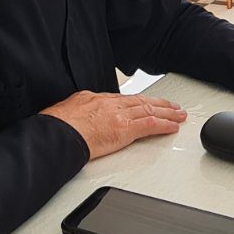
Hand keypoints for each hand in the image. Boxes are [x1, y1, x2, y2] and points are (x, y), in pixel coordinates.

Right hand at [41, 90, 186, 158]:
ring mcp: (119, 115)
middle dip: (158, 103)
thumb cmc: (55, 127)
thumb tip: (77, 118)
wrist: (56, 135)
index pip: (122, 99)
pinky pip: (150, 125)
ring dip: (166, 112)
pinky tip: (172, 126)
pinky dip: (164, 125)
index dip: (137, 102)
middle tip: (171, 106)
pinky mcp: (125, 129)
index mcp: (94, 98)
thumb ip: (78, 113)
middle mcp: (109, 103)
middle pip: (140, 101)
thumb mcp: (64, 112)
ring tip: (178, 114)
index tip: (145, 104)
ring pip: (149, 110)